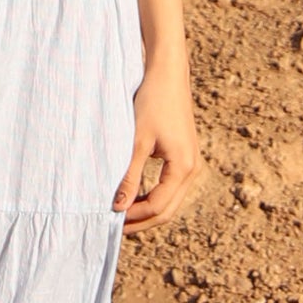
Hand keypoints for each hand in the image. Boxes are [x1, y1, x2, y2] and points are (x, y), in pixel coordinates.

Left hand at [113, 62, 201, 233]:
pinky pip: (170, 187)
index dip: (134, 217)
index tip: (111, 220)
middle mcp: (192, 169)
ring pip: (171, 200)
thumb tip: (118, 207)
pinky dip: (153, 196)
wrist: (168, 75)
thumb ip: (128, 176)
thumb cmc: (152, 102)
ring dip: (147, 210)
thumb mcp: (136, 141)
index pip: (158, 206)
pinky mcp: (184, 156)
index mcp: (182, 167)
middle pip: (168, 210)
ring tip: (122, 214)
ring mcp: (190, 163)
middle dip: (142, 221)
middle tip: (115, 227)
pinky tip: (134, 196)